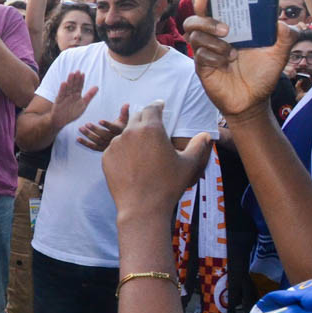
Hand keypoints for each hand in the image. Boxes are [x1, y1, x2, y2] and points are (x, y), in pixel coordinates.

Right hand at [49, 71, 97, 130]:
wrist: (61, 120)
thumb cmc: (72, 113)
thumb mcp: (83, 104)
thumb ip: (89, 95)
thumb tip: (97, 86)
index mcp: (77, 95)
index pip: (79, 86)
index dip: (81, 80)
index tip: (83, 73)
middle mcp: (70, 94)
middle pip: (73, 85)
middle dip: (75, 78)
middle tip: (77, 71)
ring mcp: (64, 97)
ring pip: (68, 88)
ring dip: (69, 81)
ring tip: (71, 74)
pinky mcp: (59, 101)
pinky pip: (61, 94)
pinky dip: (62, 89)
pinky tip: (63, 83)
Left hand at [78, 103, 129, 151]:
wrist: (123, 141)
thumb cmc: (122, 127)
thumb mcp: (124, 120)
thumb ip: (124, 112)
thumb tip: (126, 103)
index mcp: (119, 131)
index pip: (113, 128)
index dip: (107, 124)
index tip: (100, 121)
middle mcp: (113, 139)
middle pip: (103, 135)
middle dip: (95, 129)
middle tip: (86, 123)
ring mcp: (106, 145)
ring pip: (97, 141)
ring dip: (88, 135)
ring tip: (80, 128)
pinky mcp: (101, 149)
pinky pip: (92, 147)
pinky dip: (85, 143)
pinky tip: (78, 138)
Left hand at [103, 101, 211, 218]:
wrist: (142, 206)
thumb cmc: (168, 185)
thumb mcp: (189, 164)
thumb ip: (198, 146)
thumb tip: (206, 135)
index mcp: (151, 129)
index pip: (152, 108)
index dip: (157, 105)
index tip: (160, 106)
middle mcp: (130, 132)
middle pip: (137, 118)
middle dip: (145, 119)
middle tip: (152, 125)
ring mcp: (115, 145)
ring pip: (125, 134)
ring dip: (134, 137)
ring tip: (143, 150)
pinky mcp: (105, 157)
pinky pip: (116, 149)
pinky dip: (123, 151)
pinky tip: (132, 163)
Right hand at [185, 0, 295, 117]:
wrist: (253, 100)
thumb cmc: (263, 75)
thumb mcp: (279, 53)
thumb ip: (285, 36)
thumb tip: (281, 23)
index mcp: (231, 30)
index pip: (212, 11)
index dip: (205, 4)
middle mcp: (215, 39)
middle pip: (193, 20)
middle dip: (206, 21)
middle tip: (227, 29)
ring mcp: (207, 52)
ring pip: (194, 35)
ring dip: (212, 40)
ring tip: (230, 51)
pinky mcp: (202, 67)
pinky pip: (200, 55)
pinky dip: (213, 57)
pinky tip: (225, 63)